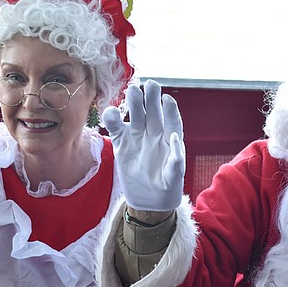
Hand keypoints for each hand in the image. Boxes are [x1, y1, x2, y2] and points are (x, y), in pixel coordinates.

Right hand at [103, 80, 185, 212]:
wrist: (147, 202)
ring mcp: (137, 136)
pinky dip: (112, 118)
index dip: (170, 109)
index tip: (167, 99)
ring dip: (133, 102)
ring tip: (132, 91)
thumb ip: (176, 160)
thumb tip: (174, 137)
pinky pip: (116, 127)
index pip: (172, 120)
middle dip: (151, 98)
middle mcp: (154, 133)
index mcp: (170, 139)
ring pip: (135, 114)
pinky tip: (111, 112)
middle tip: (149, 85)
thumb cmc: (166, 188)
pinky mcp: (121, 143)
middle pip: (153, 111)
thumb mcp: (173, 178)